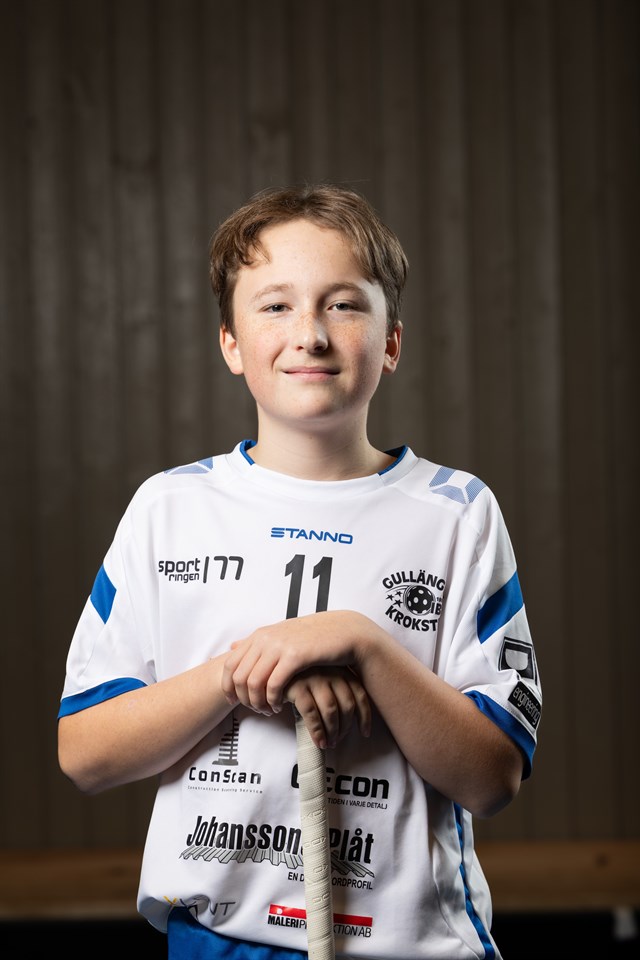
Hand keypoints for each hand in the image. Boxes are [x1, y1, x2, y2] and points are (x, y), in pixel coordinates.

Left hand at [220, 610, 368, 713]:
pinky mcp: (295, 656)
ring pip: (253, 683)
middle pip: (239, 677)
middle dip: (244, 699)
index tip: (234, 702)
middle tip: (256, 710)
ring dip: (258, 703)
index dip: (228, 687)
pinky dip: (272, 700)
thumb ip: (257, 642)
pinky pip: (273, 685)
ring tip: (269, 710)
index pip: (230, 664)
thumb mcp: (280, 635)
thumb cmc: (311, 638)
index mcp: (259, 635)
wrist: (342, 632)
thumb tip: (232, 646)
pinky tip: (280, 706)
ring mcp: (279, 646)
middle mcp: (265, 639)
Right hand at [285, 667, 370, 748]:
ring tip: (328, 743)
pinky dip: (317, 731)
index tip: (364, 731)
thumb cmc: (298, 674)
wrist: (270, 666)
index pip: (359, 694)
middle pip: (347, 705)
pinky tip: (318, 740)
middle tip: (338, 740)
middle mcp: (330, 671)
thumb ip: (334, 689)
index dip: (364, 716)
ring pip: (331, 711)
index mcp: (339, 668)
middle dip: (345, 728)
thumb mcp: (320, 675)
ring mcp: (314, 678)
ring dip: (332, 732)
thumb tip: (348, 720)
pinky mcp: (297, 686)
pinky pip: (312, 714)